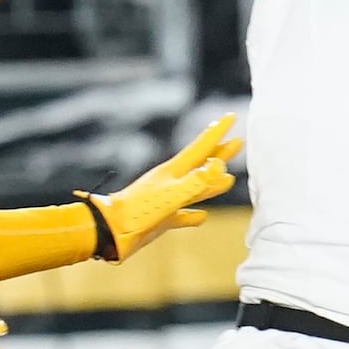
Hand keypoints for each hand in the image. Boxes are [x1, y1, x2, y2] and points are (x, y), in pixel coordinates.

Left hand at [79, 114, 241, 261]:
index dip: (217, 133)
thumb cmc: (139, 212)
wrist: (110, 232)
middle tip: (238, 142)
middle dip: (220, 154)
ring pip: (196, 189)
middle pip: (202, 165)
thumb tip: (220, 166)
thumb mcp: (171, 195)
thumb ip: (196, 182)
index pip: (201, 148)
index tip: (231, 117)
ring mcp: (167, 200)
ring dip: (213, 183)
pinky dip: (194, 215)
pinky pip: (183, 215)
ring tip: (229, 178)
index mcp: (173, 172)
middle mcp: (171, 183)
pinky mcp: (163, 219)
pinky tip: (202, 216)